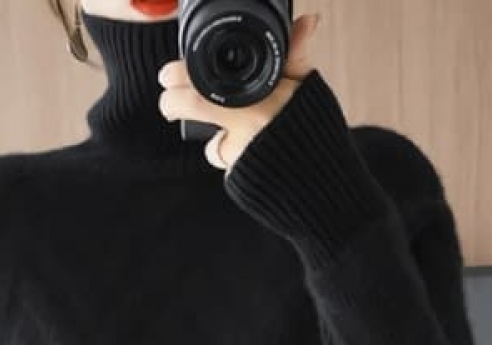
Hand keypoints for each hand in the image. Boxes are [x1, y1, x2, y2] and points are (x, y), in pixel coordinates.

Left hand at [157, 12, 321, 171]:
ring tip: (221, 128)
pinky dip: (226, 152)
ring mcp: (240, 151)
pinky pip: (223, 159)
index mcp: (257, 95)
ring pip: (208, 139)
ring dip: (209, 132)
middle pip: (189, 107)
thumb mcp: (305, 86)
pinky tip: (240, 149)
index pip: (199, 81)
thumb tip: (308, 21)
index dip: (177, 77)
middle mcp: (245, 123)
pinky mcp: (239, 173)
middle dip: (172, 103)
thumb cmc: (314, 128)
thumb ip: (297, 55)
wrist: (323, 176)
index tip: (168, 76)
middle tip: (170, 100)